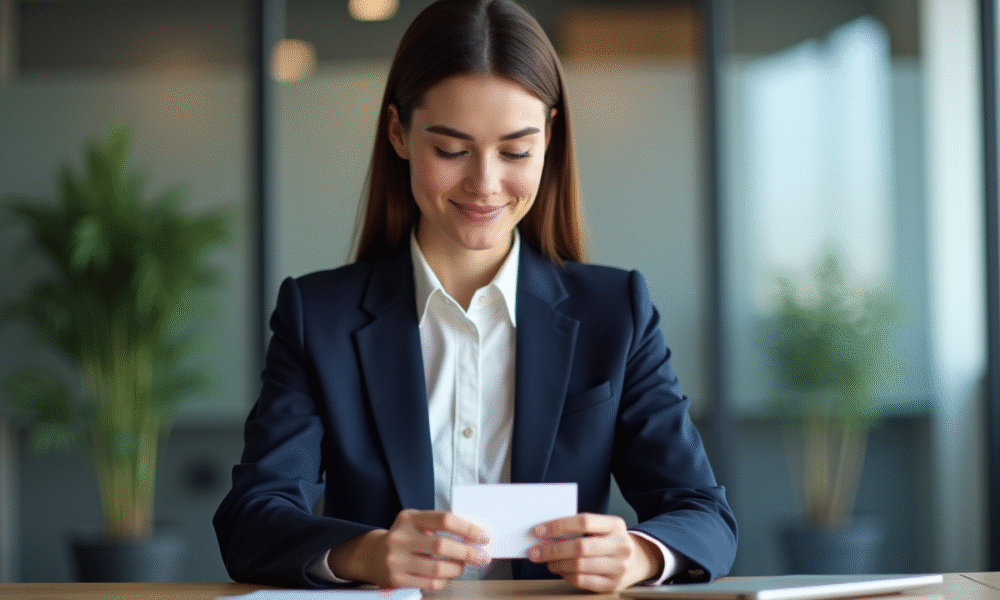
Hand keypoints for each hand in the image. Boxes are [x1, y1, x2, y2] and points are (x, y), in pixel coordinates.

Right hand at [328, 509, 490, 590]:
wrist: (373, 556)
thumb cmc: (404, 538)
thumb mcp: (416, 523)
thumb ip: (440, 525)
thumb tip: (475, 536)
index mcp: (409, 518)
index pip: (445, 519)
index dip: (468, 528)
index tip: (482, 537)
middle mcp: (400, 538)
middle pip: (443, 545)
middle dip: (468, 552)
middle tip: (482, 556)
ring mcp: (397, 560)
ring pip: (439, 568)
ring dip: (458, 568)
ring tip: (462, 565)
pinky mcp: (397, 579)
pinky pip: (431, 583)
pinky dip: (445, 580)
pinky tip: (446, 575)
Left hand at [527, 513, 662, 592]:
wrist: (637, 560)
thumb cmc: (611, 540)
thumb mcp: (602, 527)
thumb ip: (580, 527)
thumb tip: (546, 533)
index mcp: (615, 525)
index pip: (583, 521)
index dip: (559, 526)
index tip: (539, 530)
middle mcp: (620, 545)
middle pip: (580, 547)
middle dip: (552, 549)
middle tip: (535, 551)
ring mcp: (618, 567)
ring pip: (579, 566)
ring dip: (557, 564)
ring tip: (548, 561)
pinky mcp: (612, 585)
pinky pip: (582, 581)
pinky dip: (566, 576)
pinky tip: (560, 570)